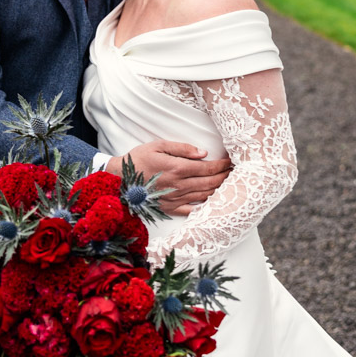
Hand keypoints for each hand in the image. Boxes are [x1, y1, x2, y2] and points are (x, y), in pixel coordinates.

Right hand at [105, 140, 231, 216]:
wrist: (119, 179)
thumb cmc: (138, 159)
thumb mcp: (158, 145)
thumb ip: (182, 148)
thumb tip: (203, 153)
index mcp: (177, 168)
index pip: (207, 168)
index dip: (222, 165)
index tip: (232, 161)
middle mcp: (179, 185)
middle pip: (210, 183)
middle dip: (225, 178)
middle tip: (236, 173)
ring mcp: (175, 199)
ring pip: (204, 197)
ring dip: (219, 191)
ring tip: (229, 185)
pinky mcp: (169, 208)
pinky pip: (191, 210)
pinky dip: (204, 207)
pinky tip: (212, 202)